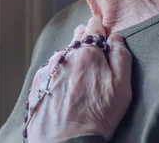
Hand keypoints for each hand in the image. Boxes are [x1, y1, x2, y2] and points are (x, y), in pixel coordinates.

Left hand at [27, 16, 131, 141]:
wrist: (66, 142)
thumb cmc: (97, 117)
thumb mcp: (122, 88)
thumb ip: (121, 57)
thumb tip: (117, 38)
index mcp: (87, 53)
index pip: (94, 27)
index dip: (99, 28)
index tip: (102, 31)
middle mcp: (64, 56)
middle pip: (76, 38)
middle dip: (85, 41)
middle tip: (93, 54)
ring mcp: (48, 69)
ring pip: (63, 54)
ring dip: (71, 59)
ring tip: (80, 78)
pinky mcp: (37, 82)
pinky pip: (50, 70)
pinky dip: (58, 74)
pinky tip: (65, 88)